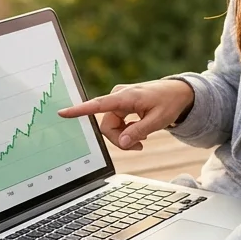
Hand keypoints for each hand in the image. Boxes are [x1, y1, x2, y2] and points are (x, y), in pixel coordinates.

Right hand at [59, 79, 194, 149]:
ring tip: (142, 140)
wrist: (178, 93)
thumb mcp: (158, 120)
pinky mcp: (120, 106)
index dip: (80, 110)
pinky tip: (140, 131)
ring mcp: (118, 101)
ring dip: (124, 137)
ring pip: (111, 127)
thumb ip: (138, 132)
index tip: (63, 112)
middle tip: (139, 146)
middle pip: (107, 125)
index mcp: (126, 97)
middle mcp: (118, 97)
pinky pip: (116, 124)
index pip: (98, 105)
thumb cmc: (169, 103)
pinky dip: (126, 131)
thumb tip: (122, 143)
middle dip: (120, 139)